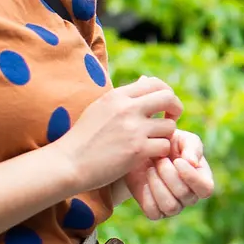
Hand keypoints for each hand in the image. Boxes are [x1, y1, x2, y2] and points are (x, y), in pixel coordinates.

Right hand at [61, 78, 181, 188]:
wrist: (67, 164)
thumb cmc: (83, 138)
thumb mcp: (100, 108)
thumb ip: (124, 97)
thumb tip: (146, 80)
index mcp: (117, 96)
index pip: (155, 83)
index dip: (166, 94)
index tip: (163, 107)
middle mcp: (126, 108)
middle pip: (169, 98)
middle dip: (175, 109)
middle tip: (170, 120)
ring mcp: (133, 129)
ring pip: (170, 126)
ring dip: (165, 136)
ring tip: (153, 142)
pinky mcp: (138, 150)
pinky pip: (165, 145)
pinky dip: (160, 152)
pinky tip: (149, 156)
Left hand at [126, 129, 214, 220]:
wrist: (142, 152)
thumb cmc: (168, 144)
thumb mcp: (183, 139)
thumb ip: (192, 147)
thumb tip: (193, 163)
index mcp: (202, 180)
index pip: (206, 189)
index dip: (192, 177)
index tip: (177, 160)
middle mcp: (190, 197)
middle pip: (184, 195)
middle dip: (169, 174)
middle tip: (160, 159)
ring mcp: (174, 207)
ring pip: (170, 206)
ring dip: (157, 184)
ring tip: (151, 169)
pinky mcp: (155, 212)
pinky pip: (154, 212)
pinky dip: (147, 196)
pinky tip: (144, 181)